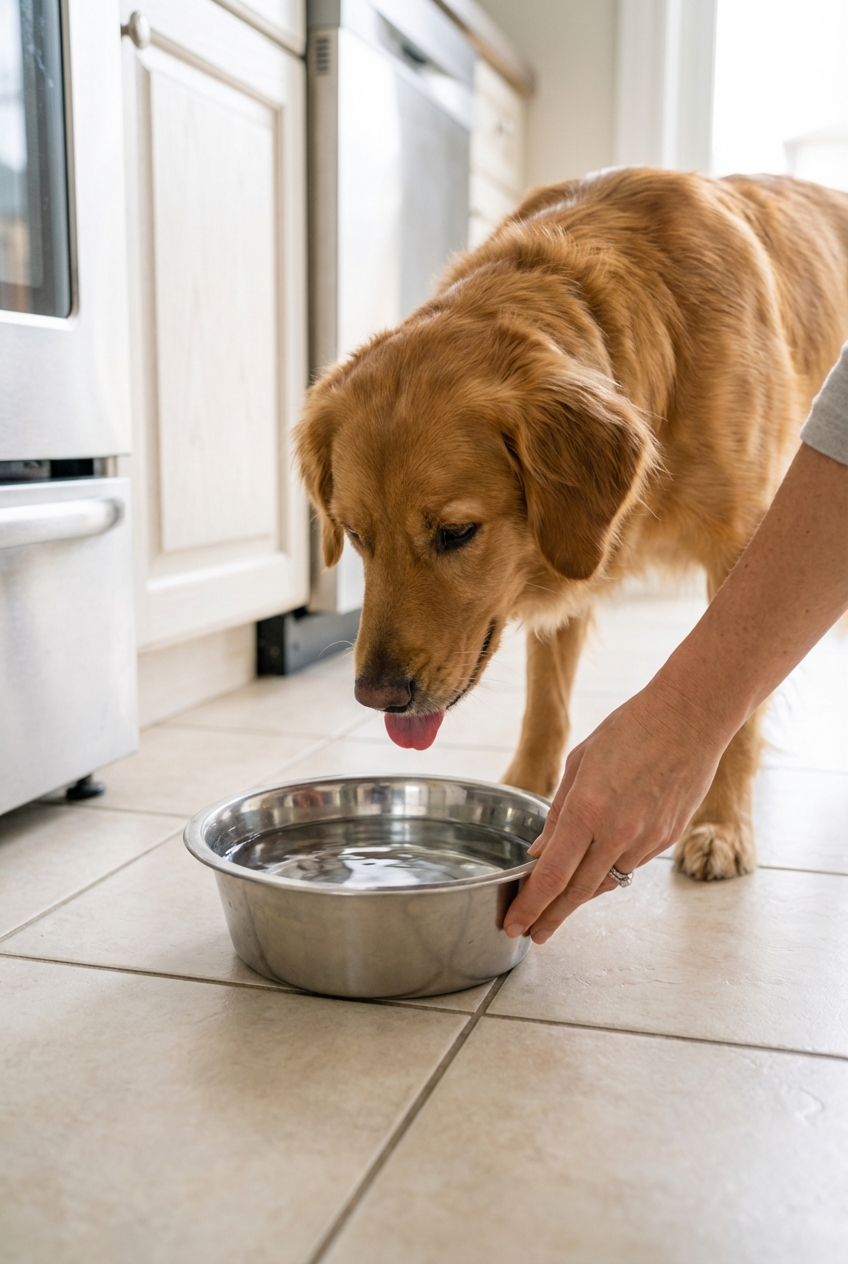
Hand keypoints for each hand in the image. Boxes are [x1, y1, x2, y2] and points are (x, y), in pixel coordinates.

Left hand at [503, 676, 726, 942]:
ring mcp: (647, 840)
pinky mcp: (667, 840)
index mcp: (587, 809)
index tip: (515, 924)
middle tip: (532, 934)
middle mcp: (617, 832)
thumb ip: (558, 813)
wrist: (691, 718)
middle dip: (550, 917)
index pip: (552, 875)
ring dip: (580, 895)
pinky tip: (596, 869)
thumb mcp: (580, 762)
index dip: (530, 906)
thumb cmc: (631, 729)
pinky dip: (609, 871)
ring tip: (558, 903)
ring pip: (605, 883)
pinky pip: (630, 866)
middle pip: (577, 892)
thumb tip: (539, 852)